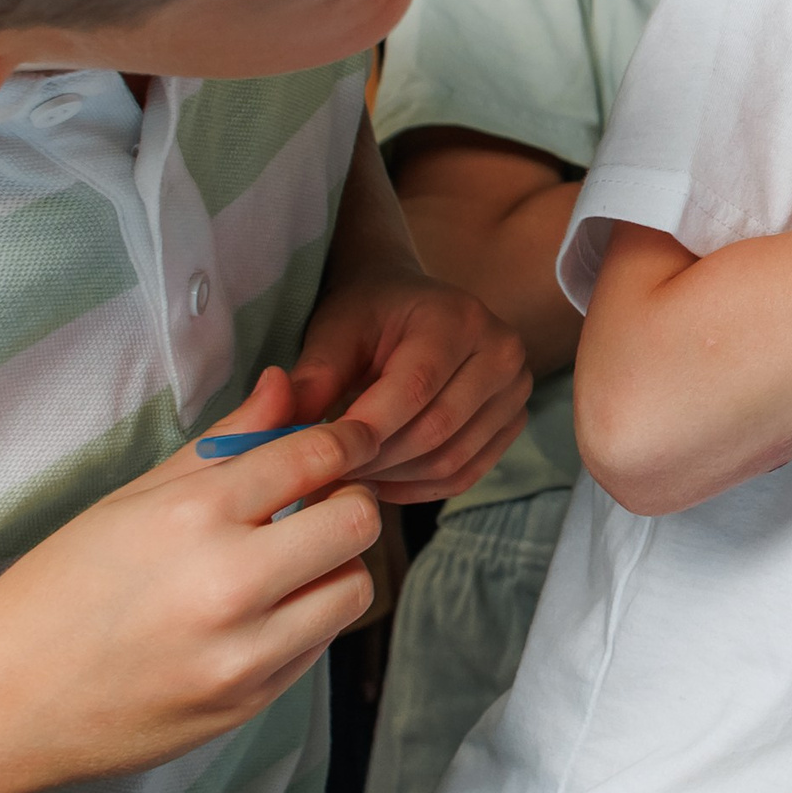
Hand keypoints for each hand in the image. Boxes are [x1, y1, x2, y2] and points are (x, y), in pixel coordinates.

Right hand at [0, 371, 384, 792]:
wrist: (0, 702)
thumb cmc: (60, 588)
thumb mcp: (136, 498)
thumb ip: (227, 440)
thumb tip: (287, 385)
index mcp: (194, 516)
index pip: (316, 457)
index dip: (347, 440)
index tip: (351, 441)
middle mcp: (228, 584)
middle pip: (358, 523)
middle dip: (349, 503)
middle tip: (321, 504)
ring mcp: (242, 653)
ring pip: (354, 588)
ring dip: (335, 567)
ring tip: (290, 564)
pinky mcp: (248, 703)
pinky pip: (317, 645)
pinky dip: (305, 621)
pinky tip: (258, 614)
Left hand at [288, 259, 531, 502]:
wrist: (407, 304)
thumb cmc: (367, 314)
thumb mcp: (333, 332)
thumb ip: (311, 380)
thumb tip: (274, 429)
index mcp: (457, 318)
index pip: (414, 389)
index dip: (364, 431)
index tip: (317, 455)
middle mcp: (501, 351)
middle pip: (436, 430)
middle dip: (374, 460)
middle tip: (325, 475)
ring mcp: (516, 388)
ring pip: (451, 459)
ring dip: (394, 478)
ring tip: (348, 476)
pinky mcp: (513, 420)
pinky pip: (466, 474)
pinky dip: (419, 488)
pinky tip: (381, 482)